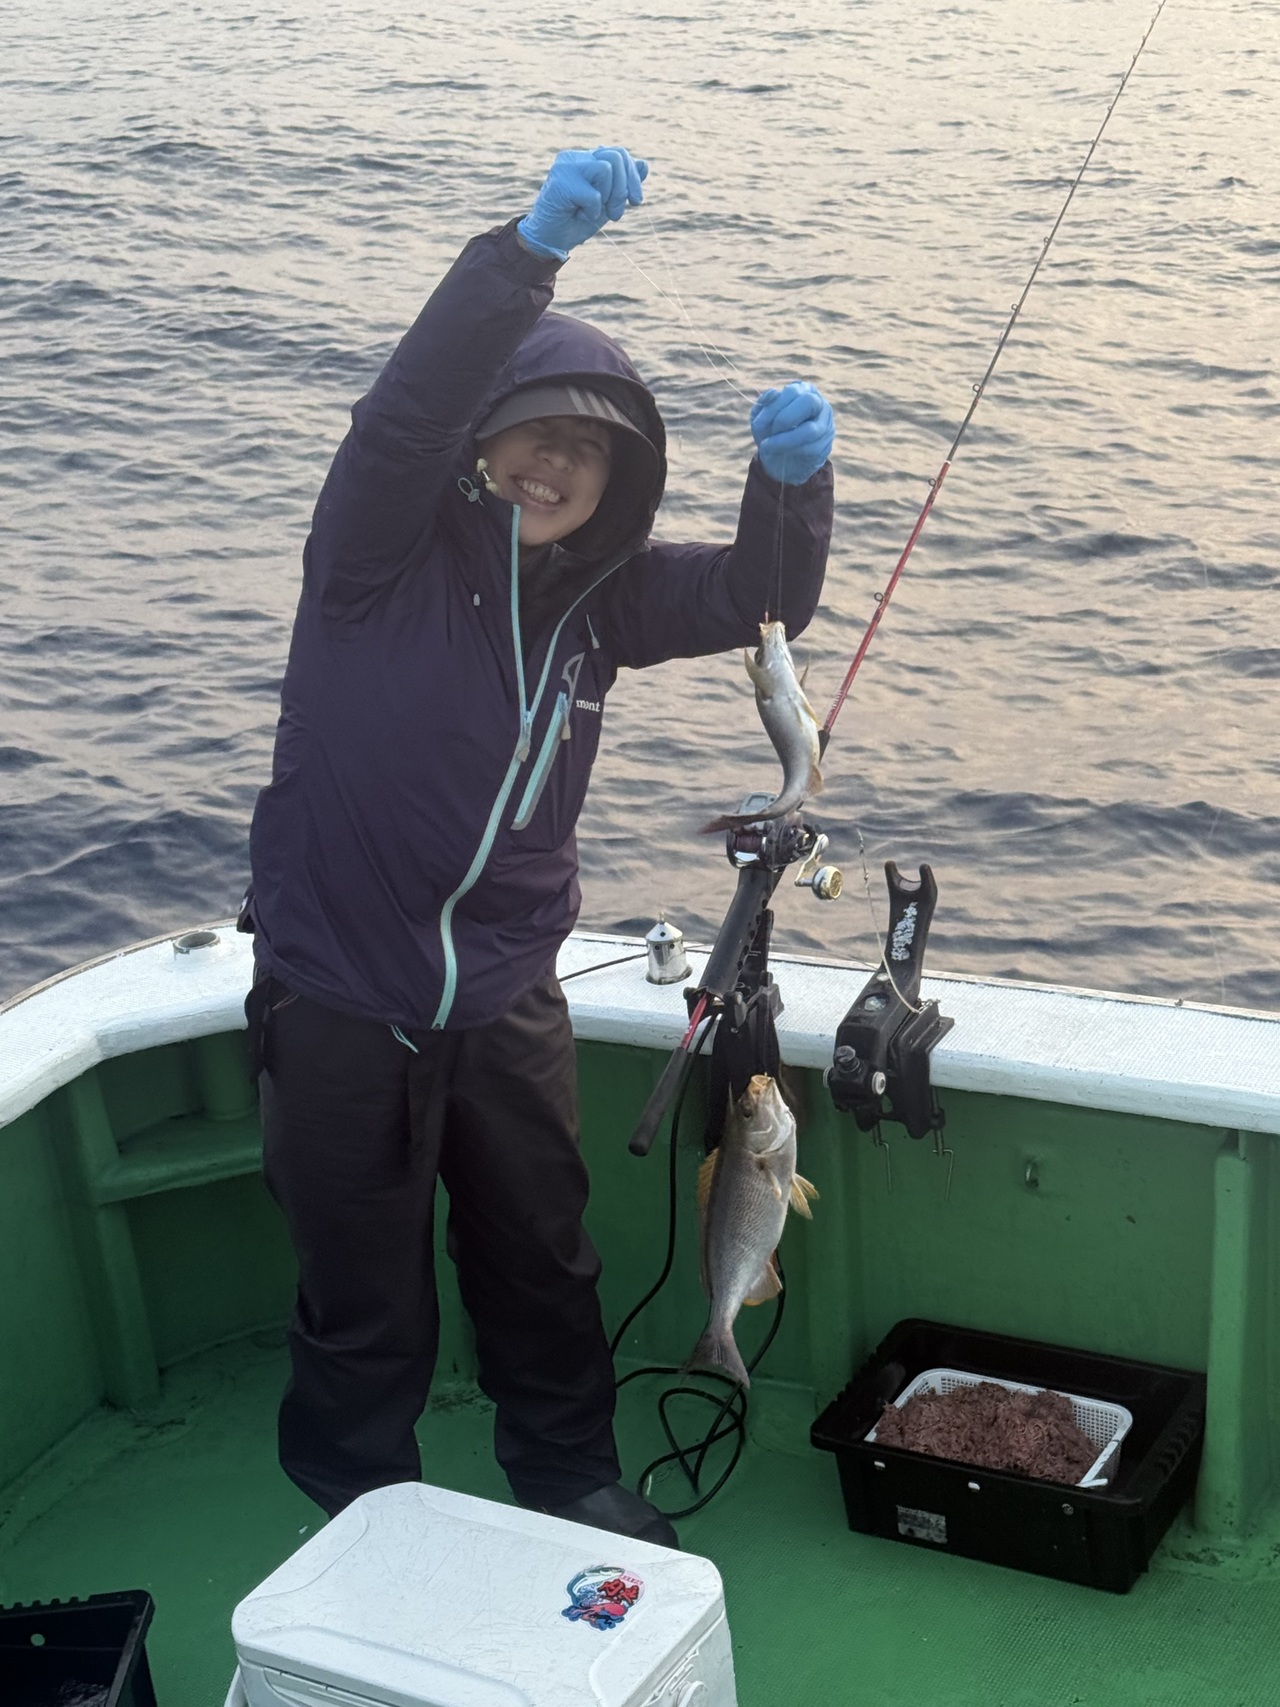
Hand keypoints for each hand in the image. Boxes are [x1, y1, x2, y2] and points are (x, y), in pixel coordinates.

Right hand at [517, 147, 648, 260]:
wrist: (550, 239)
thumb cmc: (577, 221)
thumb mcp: (607, 202)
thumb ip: (623, 184)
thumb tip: (644, 164)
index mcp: (586, 159)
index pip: (619, 153)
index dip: (633, 176)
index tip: (636, 201)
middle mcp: (575, 157)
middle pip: (616, 156)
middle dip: (624, 188)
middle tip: (616, 214)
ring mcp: (566, 166)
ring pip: (606, 169)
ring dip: (608, 198)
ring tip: (595, 213)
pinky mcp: (561, 182)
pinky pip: (593, 194)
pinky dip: (592, 211)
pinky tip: (579, 215)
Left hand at [750, 382, 834, 484]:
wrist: (781, 462)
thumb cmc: (770, 434)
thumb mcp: (761, 419)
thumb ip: (763, 405)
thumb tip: (773, 393)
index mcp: (802, 390)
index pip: (792, 391)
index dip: (774, 408)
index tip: (758, 425)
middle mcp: (818, 402)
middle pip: (809, 402)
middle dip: (785, 419)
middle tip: (770, 432)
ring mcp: (826, 423)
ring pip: (811, 429)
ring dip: (786, 440)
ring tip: (768, 447)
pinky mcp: (826, 444)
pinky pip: (812, 448)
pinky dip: (793, 451)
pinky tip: (783, 453)